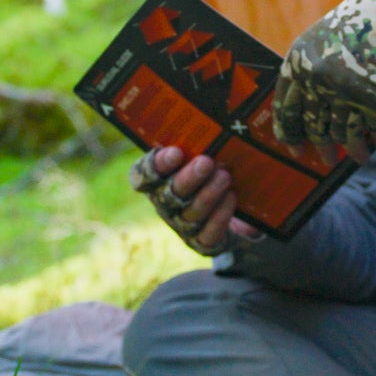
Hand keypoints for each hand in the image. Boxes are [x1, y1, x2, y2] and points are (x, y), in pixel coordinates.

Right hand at [130, 146, 262, 253]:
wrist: (233, 206)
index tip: (176, 152)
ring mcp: (182, 225)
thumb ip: (201, 146)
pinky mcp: (201, 242)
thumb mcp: (204, 154)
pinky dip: (220, 216)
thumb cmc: (212, 170)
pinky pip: (208, 233)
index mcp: (156, 180)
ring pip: (190, 213)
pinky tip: (231, 197)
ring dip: (208, 194)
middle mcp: (164, 204)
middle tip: (206, 162)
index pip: (142, 175)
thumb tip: (215, 134)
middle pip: (169, 194)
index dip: (156, 166)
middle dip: (188, 178)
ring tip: (225, 177)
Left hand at [272, 0, 375, 150]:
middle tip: (326, 161)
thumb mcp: (323, 39)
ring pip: (343, 132)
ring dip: (353, 148)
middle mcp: (316, 77)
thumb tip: (308, 123)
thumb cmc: (364, 21)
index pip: (285, 107)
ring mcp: (345, 89)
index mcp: (298, 60)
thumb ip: (311, 74)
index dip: (289, 133)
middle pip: (313, 124)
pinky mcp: (374, 99)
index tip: (295, 150)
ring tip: (361, 157)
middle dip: (321, 146)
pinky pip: (373, 128)